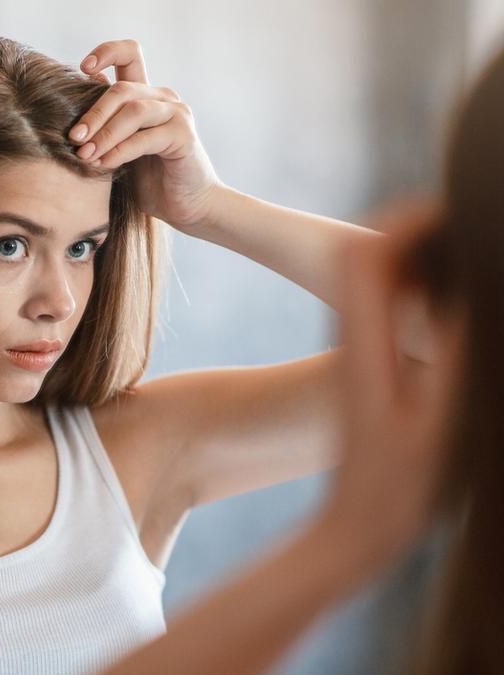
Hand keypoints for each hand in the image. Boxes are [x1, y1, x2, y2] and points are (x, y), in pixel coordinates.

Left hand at [70, 39, 223, 231]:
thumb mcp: (116, 150)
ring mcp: (176, 114)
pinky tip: (104, 164)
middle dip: (93, 114)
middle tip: (73, 138)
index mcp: (145, 95)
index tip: (82, 67)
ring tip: (85, 155)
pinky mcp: (183, 135)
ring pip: (133, 110)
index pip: (129, 54)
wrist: (186, 206)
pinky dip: (120, 151)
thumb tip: (65, 109)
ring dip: (104, 134)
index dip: (106, 53)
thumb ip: (101, 128)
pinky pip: (145, 137)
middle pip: (122, 89)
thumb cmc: (148, 179)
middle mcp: (163, 98)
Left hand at [318, 202, 460, 569]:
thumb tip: (467, 291)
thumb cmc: (402, 486)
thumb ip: (452, 354)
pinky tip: (463, 306)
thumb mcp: (439, 423)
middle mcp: (354, 337)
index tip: (458, 212)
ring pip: (384, 280)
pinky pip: (394, 310)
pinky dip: (427, 293)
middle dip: (422, 230)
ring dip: (426, 260)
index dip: (408, 221)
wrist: (357, 529)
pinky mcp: (373, 367)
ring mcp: (361, 350)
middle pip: (371, 255)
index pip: (366, 253)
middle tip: (478, 229)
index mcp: (363, 343)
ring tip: (477, 258)